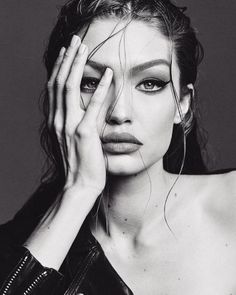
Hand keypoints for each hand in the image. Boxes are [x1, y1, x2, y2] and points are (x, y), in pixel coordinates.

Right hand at [47, 35, 112, 197]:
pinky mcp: (84, 133)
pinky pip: (92, 106)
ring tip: (85, 48)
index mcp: (55, 121)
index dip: (60, 68)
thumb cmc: (80, 163)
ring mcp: (69, 126)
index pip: (54, 88)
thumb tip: (84, 106)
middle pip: (59, 82)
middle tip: (75, 41)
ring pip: (69, 88)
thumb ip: (76, 121)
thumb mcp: (72, 139)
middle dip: (66, 59)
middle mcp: (58, 120)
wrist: (79, 185)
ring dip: (77, 66)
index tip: (66, 53)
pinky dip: (100, 89)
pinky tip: (108, 74)